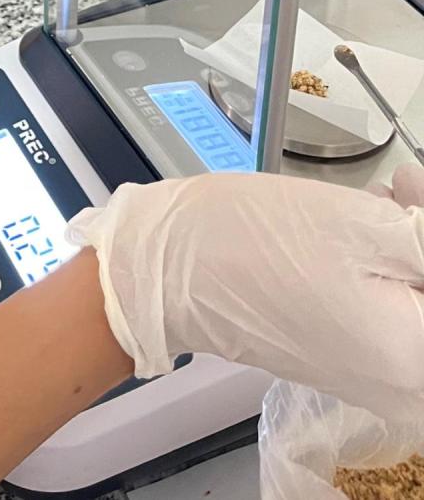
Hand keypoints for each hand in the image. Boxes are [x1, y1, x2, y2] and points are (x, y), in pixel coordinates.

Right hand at [67, 173, 423, 424]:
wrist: (172, 272)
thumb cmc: (256, 242)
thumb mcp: (358, 223)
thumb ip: (422, 235)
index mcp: (417, 355)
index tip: (412, 187)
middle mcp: (408, 385)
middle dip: (421, 243)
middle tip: (403, 188)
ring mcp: (378, 379)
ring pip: (415, 306)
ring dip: (410, 255)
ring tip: (388, 198)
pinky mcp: (350, 361)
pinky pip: (395, 320)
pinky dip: (390, 274)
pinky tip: (368, 230)